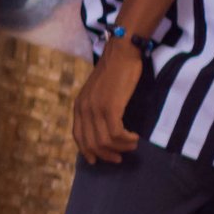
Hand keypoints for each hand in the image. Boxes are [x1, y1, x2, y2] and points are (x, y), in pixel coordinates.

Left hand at [74, 40, 143, 164]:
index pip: (78, 136)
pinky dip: (126, 139)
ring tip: (132, 144)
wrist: (121, 54)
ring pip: (104, 141)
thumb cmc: (114, 72)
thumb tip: (104, 130)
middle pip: (91, 143)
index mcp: (79, 106)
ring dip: (120, 147)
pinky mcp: (110, 107)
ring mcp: (95, 108)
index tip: (98, 160)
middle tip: (120, 157)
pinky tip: (134, 137)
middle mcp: (83, 109)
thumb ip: (96, 109)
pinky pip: (115, 133)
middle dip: (106, 154)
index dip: (87, 151)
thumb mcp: (99, 93)